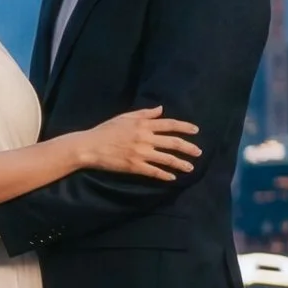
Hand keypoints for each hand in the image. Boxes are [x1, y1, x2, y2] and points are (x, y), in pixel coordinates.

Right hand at [75, 106, 200, 179]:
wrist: (89, 147)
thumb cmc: (105, 130)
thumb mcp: (125, 117)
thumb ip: (144, 114)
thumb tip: (161, 109)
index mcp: (143, 125)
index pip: (169, 124)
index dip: (184, 127)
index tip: (196, 131)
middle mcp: (145, 138)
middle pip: (173, 143)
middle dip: (188, 148)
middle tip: (198, 153)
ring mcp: (141, 153)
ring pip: (166, 158)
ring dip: (180, 163)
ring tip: (190, 168)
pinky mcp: (135, 166)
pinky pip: (154, 171)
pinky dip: (165, 175)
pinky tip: (172, 177)